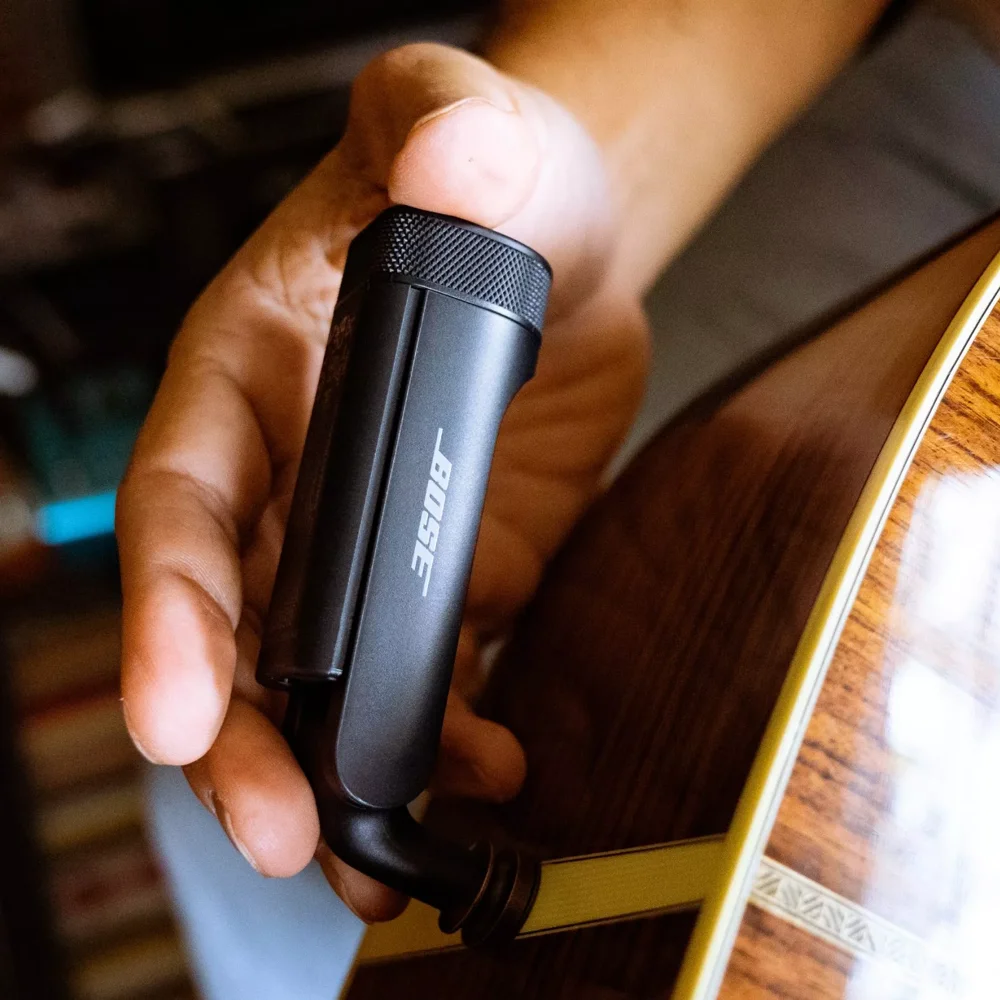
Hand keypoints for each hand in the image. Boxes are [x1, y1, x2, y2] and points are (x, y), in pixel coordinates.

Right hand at [116, 42, 648, 920]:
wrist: (565, 234)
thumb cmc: (494, 173)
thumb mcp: (460, 124)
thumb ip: (445, 130)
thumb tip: (449, 156)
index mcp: (252, 370)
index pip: (183, 500)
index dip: (167, 609)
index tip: (169, 710)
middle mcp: (296, 468)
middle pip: (235, 625)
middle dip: (240, 737)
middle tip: (274, 829)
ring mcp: (374, 530)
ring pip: (321, 673)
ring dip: (337, 768)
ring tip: (369, 860)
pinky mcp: (455, 565)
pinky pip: (431, 667)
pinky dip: (445, 734)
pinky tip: (481, 771)